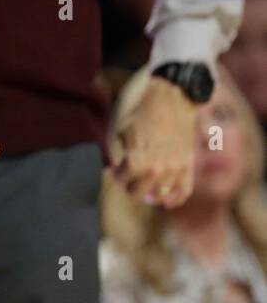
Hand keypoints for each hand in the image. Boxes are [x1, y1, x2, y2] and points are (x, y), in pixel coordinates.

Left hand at [112, 77, 195, 208]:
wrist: (169, 101)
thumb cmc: (140, 113)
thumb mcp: (120, 131)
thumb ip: (117, 152)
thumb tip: (116, 167)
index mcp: (137, 161)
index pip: (122, 180)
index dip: (117, 176)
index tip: (115, 173)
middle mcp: (156, 169)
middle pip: (139, 192)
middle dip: (131, 187)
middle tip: (128, 182)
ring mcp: (174, 169)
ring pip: (160, 194)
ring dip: (150, 193)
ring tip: (144, 190)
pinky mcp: (188, 165)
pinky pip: (184, 190)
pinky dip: (176, 199)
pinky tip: (167, 202)